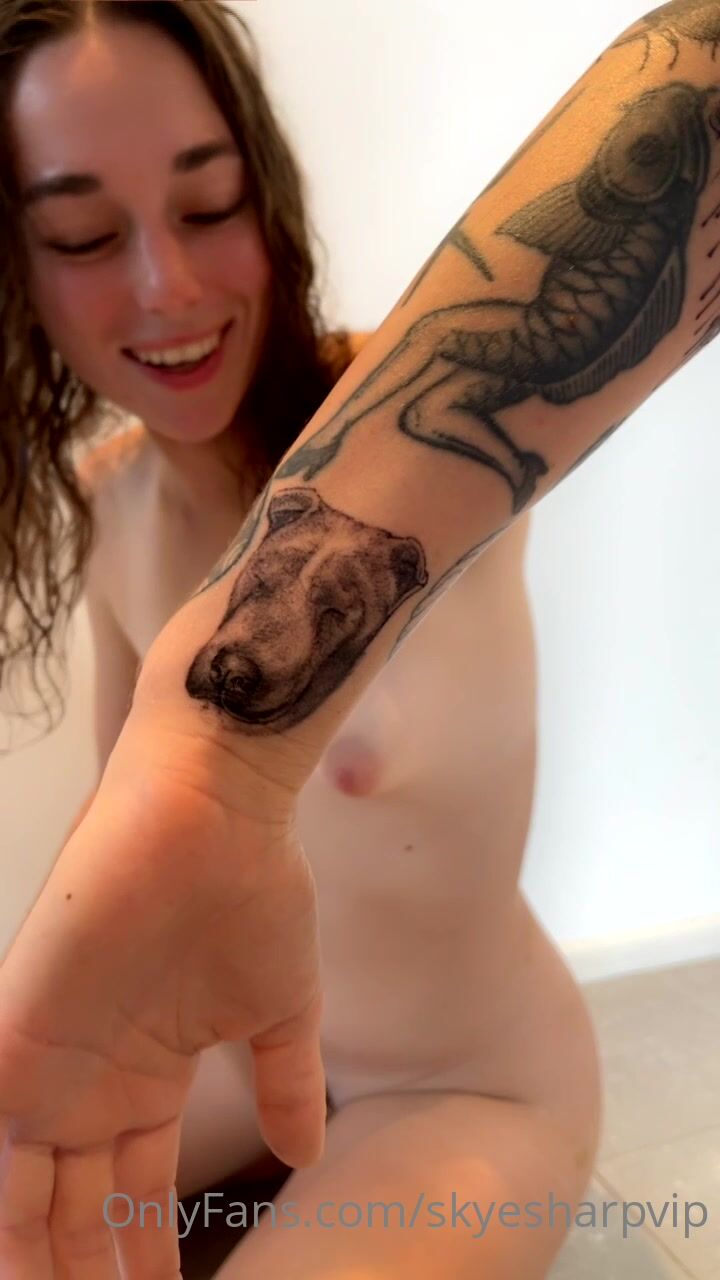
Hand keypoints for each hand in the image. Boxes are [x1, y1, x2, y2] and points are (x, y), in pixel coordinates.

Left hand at [0, 710, 324, 1277]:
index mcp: (147, 1079)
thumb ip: (283, 1082)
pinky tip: (14, 1259)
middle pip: (71, 1213)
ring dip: (39, 1261)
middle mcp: (90, 1082)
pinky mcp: (16, 1035)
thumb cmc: (250, 891)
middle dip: (86, 1277)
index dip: (143, 1262)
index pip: (131, 1198)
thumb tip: (309, 1152)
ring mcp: (49, 1062)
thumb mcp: (280, 1007)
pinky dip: (0, 1210)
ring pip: (23, 1197)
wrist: (214, 814)